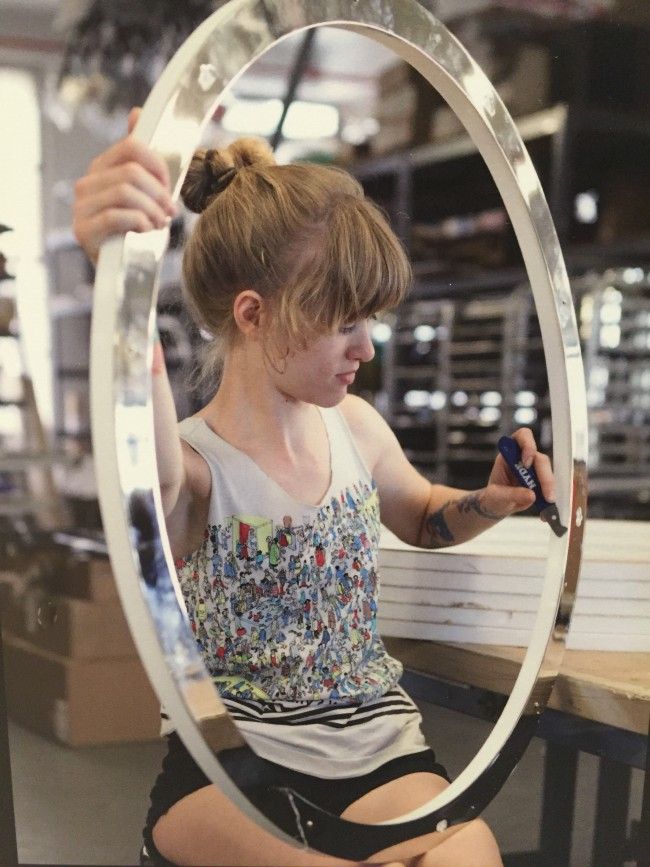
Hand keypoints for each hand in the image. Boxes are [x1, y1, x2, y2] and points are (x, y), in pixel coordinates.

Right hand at [73, 107, 176, 263]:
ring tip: (160, 223)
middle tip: (169, 211)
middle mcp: (87, 184)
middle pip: (132, 172)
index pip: (131, 147)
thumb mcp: (144, 191)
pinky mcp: (83, 231)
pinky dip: (139, 222)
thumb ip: (141, 157)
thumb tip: (136, 113)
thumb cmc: (134, 228)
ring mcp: (81, 207)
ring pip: (126, 193)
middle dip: (159, 193)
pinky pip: (116, 216)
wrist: (121, 268)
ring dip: (152, 210)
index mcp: (101, 168)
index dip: (157, 165)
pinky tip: (146, 230)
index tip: (169, 186)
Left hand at [482, 427, 555, 517]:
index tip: (527, 463)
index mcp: (508, 454)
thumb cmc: (492, 497)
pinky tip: (547, 506)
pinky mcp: (541, 481)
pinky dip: (550, 495)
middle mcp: (523, 458)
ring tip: (548, 501)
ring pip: (548, 471)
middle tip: (546, 494)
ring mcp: (534, 470)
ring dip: (550, 486)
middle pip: (540, 458)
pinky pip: (550, 484)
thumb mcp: (496, 496)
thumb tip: (532, 495)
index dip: (528, 445)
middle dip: (545, 476)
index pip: (521, 437)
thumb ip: (511, 494)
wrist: (496, 506)